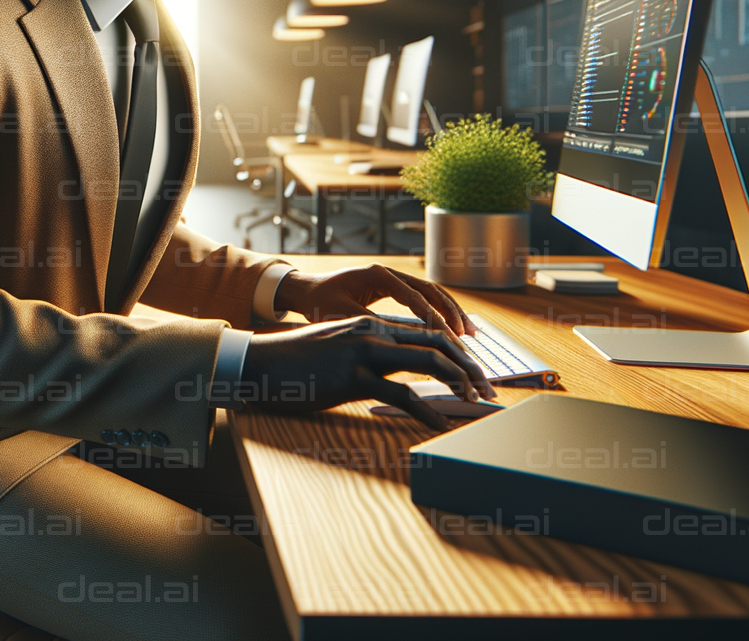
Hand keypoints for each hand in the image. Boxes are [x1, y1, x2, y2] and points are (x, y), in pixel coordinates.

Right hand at [240, 316, 496, 430]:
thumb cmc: (298, 362)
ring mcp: (363, 353)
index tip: (476, 372)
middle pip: (437, 343)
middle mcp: (372, 332)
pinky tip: (440, 424)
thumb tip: (401, 372)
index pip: (428, 332)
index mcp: (371, 324)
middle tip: (488, 390)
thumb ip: (371, 354)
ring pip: (427, 363)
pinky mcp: (351, 377)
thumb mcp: (339, 350)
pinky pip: (401, 393)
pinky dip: (427, 410)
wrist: (260, 364)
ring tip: (474, 403)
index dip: (459, 350)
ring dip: (459, 383)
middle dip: (470, 366)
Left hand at [273, 264, 476, 336]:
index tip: (447, 337)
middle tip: (466, 335)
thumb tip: (397, 341)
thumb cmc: (319, 302)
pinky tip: (452, 328)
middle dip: (451, 313)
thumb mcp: (340, 315)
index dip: (432, 318)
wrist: (306, 290)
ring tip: (469, 333)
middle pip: (430, 290)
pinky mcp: (393, 288)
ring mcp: (393, 278)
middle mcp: (389, 272)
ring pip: (431, 293)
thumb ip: (368, 325)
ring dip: (451, 311)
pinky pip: (423, 298)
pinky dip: (440, 312)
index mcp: (377, 275)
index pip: (413, 296)